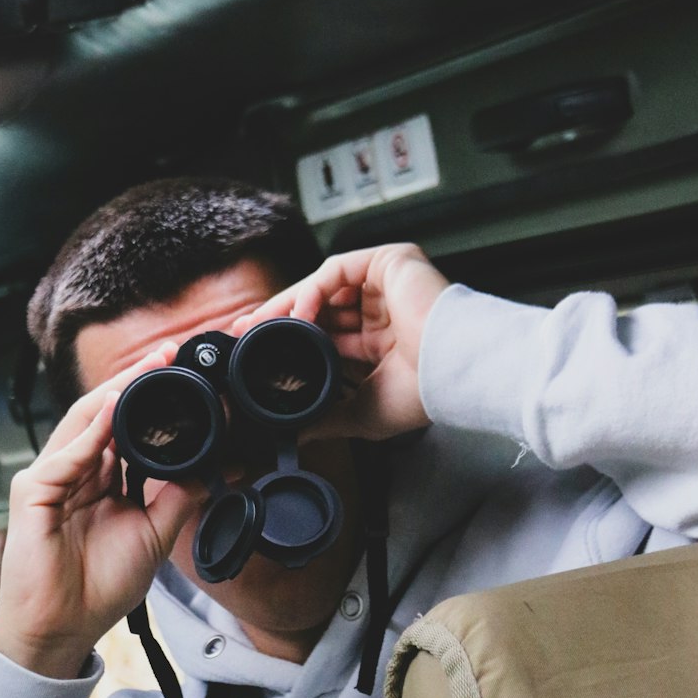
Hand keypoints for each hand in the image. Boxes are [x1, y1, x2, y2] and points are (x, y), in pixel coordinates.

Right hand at [0, 346, 204, 677]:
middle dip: (136, 380)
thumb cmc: (97, 586)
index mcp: (97, 478)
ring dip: (118, 390)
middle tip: (170, 353)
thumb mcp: (154, 534)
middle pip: (105, 412)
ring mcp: (50, 477)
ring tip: (150, 364)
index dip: (151, 398)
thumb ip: (177, 497)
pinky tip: (116, 406)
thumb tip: (213, 468)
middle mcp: (72, 470)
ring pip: (85, 421)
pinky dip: (94, 431)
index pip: (124, 425)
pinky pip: (68, 454)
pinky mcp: (33, 491)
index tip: (183, 374)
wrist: (63, 628)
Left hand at [234, 244, 448, 440]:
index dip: (289, 339)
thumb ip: (327, 417)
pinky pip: (338, 272)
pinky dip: (312, 289)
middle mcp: (382, 307)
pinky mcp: (389, 261)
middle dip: (278, 318)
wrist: (454, 373)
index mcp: (380, 340)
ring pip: (323, 286)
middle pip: (319, 306)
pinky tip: (295, 313)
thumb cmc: (423, 393)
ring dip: (287, 303)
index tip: (254, 349)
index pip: (326, 333)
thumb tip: (295, 435)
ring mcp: (386, 282)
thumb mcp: (363, 410)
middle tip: (243, 329)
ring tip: (258, 323)